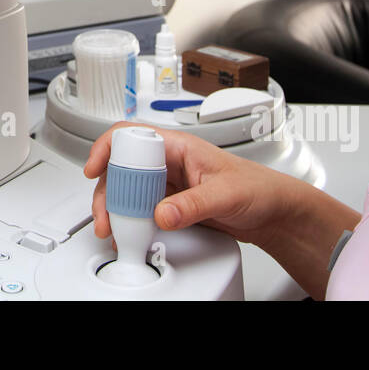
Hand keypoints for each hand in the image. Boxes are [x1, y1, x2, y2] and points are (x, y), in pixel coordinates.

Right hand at [83, 123, 294, 246]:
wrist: (274, 213)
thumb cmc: (259, 188)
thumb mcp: (226, 194)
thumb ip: (193, 205)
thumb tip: (162, 213)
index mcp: (179, 146)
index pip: (132, 136)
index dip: (107, 148)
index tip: (94, 168)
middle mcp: (169, 162)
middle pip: (123, 168)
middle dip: (108, 191)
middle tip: (105, 216)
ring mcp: (169, 184)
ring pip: (128, 190)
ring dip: (116, 209)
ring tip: (114, 229)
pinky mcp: (171, 204)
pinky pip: (141, 209)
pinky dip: (131, 221)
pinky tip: (130, 233)